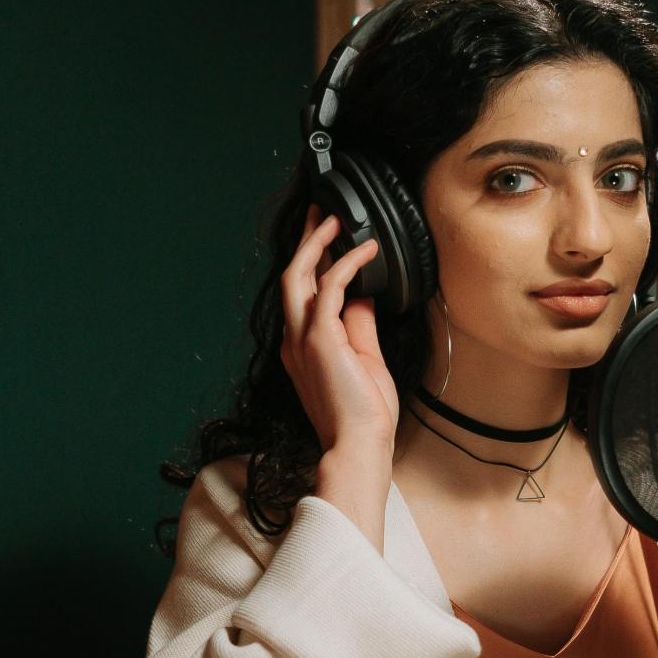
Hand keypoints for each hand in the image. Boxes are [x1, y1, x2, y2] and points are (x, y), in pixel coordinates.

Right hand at [281, 207, 398, 464]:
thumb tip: (362, 294)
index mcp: (301, 346)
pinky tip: (365, 250)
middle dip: (305, 241)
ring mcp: (303, 338)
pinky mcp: (320, 338)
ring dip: (316, 243)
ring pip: (298, 276)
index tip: (327, 238)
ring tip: (335, 220)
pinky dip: (346, 263)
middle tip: (320, 213)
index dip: (312, 262)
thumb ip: (358, 324)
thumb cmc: (363, 413)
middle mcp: (294, 339)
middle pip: (291, 277)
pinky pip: (329, 288)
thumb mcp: (363, 359)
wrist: (359, 444)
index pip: (301, 294)